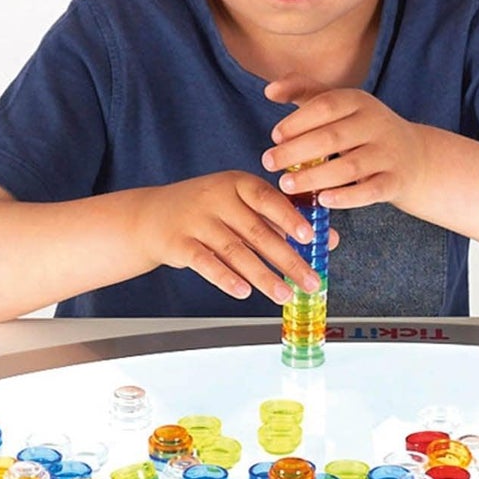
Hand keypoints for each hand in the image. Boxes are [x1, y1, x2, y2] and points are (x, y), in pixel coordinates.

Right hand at [137, 170, 339, 302]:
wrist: (151, 216)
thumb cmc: (207, 211)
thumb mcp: (242, 205)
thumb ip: (282, 220)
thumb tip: (327, 239)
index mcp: (237, 183)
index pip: (267, 198)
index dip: (290, 217)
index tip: (311, 237)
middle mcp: (216, 198)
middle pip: (257, 231)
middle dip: (288, 259)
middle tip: (310, 280)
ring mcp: (196, 221)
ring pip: (235, 251)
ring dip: (263, 276)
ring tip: (284, 295)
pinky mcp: (178, 243)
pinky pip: (205, 263)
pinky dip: (225, 278)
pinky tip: (243, 292)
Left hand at [262, 77, 429, 208]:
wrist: (414, 157)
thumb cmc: (362, 129)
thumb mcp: (339, 104)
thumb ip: (304, 91)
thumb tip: (269, 90)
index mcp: (359, 101)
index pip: (326, 106)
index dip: (297, 121)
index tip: (274, 136)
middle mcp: (376, 124)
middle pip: (333, 137)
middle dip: (296, 151)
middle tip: (268, 162)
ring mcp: (388, 154)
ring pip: (349, 167)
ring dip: (314, 177)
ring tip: (286, 184)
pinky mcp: (395, 181)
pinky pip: (369, 191)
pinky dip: (345, 197)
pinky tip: (322, 200)